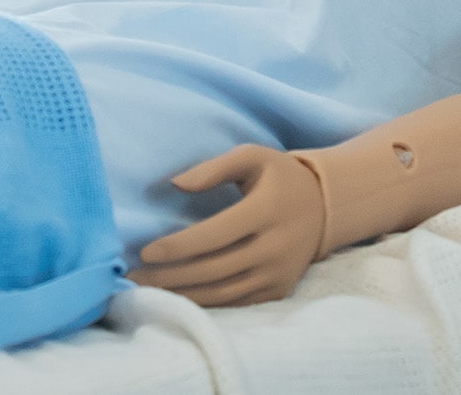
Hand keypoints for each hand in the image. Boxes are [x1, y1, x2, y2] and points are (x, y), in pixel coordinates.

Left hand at [129, 144, 325, 307]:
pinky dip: (206, 303)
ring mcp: (278, 274)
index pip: (215, 235)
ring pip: (223, 292)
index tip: (145, 252)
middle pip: (214, 269)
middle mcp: (274, 247)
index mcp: (266, 212)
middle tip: (135, 279)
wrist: (325, 207)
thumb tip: (175, 184)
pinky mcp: (279, 290)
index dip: (178, 246)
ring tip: (149, 292)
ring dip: (183, 295)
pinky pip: (237, 302)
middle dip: (170, 277)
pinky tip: (179, 298)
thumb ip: (213, 168)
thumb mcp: (252, 157)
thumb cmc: (279, 177)